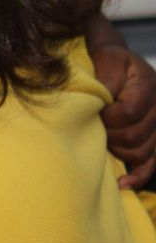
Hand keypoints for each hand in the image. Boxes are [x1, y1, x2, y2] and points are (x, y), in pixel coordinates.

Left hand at [92, 43, 155, 188]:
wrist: (113, 63)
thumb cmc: (106, 61)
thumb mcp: (106, 59)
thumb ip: (106, 78)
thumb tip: (103, 101)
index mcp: (148, 86)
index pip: (129, 112)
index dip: (108, 117)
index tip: (93, 113)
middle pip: (135, 135)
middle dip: (109, 135)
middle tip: (94, 128)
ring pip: (142, 152)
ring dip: (118, 151)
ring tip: (101, 143)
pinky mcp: (152, 141)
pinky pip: (151, 164)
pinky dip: (138, 176)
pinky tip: (123, 183)